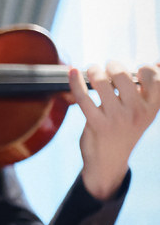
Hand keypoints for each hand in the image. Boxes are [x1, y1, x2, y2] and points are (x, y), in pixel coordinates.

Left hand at [72, 61, 159, 199]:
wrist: (109, 161)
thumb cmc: (125, 130)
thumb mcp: (143, 112)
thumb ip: (146, 91)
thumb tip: (156, 63)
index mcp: (152, 108)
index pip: (156, 79)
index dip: (145, 69)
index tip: (135, 70)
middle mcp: (137, 113)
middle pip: (122, 75)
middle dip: (112, 65)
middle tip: (106, 68)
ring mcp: (116, 119)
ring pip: (101, 82)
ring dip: (93, 70)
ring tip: (92, 70)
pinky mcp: (96, 124)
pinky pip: (83, 96)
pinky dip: (75, 81)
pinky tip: (72, 71)